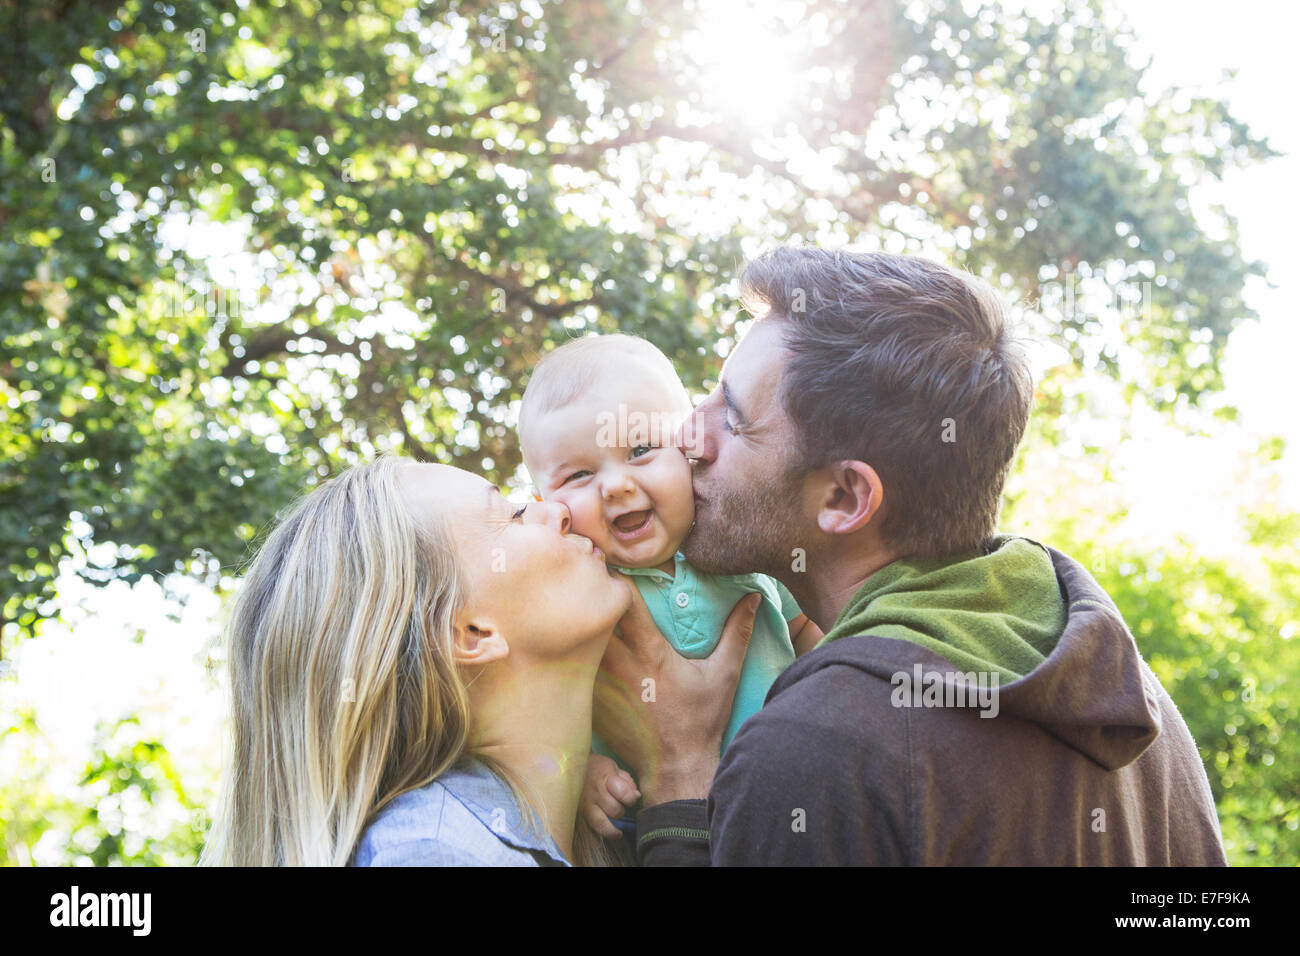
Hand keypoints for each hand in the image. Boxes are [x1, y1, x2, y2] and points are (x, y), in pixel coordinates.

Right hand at [579, 753, 640, 839]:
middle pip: (615, 810)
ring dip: (613, 824)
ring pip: (603, 823)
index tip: (632, 798)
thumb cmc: (595, 766)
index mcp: (606, 778)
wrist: (571, 766)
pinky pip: (594, 827)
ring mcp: (586, 804)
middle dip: (622, 809)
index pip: (623, 793)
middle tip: (620, 805)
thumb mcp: (613, 767)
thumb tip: (637, 796)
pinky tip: (613, 833)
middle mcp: (595, 792)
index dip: (631, 798)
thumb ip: (627, 781)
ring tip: (617, 825)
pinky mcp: (580, 812)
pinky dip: (605, 831)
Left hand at [593, 585, 759, 805]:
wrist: (676, 768)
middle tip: (589, 580)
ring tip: (577, 607)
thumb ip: (737, 633)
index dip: (617, 580)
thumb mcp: (724, 674)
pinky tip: (575, 647)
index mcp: (652, 652)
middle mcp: (622, 665)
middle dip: (592, 598)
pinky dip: (577, 655)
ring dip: (581, 626)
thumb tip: (754, 597)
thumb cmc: (701, 720)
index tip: (613, 563)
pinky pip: (577, 670)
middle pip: (595, 619)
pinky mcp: (593, 702)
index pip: (626, 604)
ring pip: (581, 643)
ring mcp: (604, 685)